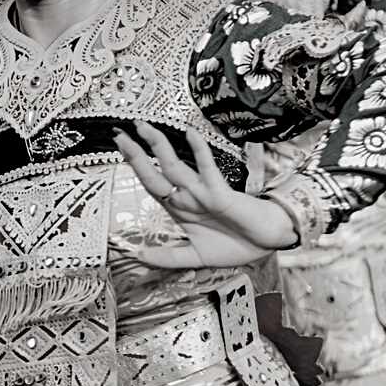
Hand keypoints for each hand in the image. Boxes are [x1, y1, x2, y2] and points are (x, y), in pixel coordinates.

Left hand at [113, 122, 299, 269]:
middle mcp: (187, 196)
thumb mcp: (196, 257)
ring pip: (176, 167)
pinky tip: (190, 133)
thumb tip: (141, 256)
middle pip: (156, 171)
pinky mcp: (221, 193)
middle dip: (137, 153)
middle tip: (119, 133)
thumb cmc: (235, 245)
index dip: (135, 166)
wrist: (266, 244)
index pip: (151, 183)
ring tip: (143, 127)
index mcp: (179, 208)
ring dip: (159, 147)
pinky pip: (208, 170)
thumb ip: (170, 257)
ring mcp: (202, 192)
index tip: (119, 147)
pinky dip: (199, 152)